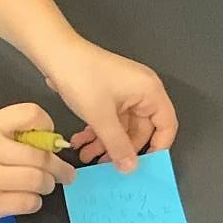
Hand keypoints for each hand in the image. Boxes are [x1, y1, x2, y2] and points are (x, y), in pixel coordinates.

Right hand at [0, 103, 73, 222]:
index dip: (48, 126)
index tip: (49, 139)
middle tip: (65, 174)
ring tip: (44, 186)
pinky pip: (28, 202)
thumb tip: (54, 143)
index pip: (31, 114)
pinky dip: (34, 202)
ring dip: (48, 185)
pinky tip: (26, 199)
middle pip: (41, 156)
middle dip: (59, 167)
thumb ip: (12, 134)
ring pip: (38, 180)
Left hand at [41, 36, 177, 170]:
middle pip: (142, 129)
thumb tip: (131, 168)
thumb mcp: (101, 117)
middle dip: (122, 148)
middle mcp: (142, 91)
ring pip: (123, 127)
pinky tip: (81, 141)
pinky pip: (111, 119)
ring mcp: (125, 92)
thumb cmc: (82, 78)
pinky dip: (98, 131)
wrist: (56, 53)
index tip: (144, 167)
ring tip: (86, 155)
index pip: (167, 126)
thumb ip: (118, 145)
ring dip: (106, 142)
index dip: (158, 148)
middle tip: (105, 164)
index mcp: (150, 91)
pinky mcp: (110, 94)